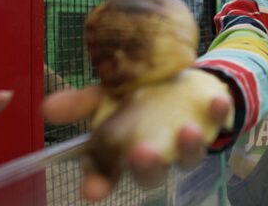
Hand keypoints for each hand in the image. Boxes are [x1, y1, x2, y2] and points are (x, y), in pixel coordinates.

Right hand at [42, 68, 233, 201]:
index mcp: (124, 149)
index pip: (107, 175)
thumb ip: (83, 101)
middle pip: (150, 173)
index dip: (98, 184)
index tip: (92, 190)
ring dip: (189, 146)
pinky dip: (218, 113)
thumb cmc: (138, 93)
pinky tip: (217, 101)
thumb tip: (48, 107)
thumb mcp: (108, 92)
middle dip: (146, 167)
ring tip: (188, 130)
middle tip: (142, 155)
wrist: (178, 76)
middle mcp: (156, 153)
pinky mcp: (210, 123)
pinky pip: (217, 124)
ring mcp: (184, 143)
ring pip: (188, 158)